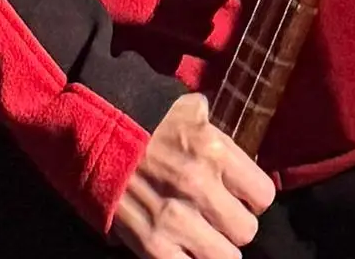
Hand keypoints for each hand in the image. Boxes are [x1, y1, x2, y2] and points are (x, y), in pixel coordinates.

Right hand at [110, 90, 277, 258]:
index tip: (239, 196)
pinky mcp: (153, 246)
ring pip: (226, 258)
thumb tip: (240, 152)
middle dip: (234, 226)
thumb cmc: (144, 118)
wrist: (91, 131)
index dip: (252, 198)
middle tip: (218, 217)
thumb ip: (219, 132)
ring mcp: (176, 220)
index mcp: (214, 150)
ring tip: (201, 236)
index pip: (263, 196)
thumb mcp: (189, 110)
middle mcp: (199, 187)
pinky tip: (183, 247)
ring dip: (215, 248)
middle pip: (246, 231)